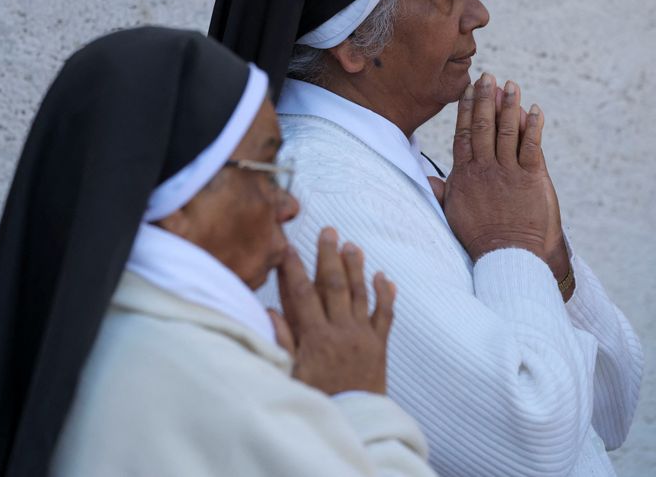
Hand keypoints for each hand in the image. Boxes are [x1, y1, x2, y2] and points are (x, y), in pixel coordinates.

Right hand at [271, 228, 395, 394]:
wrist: (355, 424)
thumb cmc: (318, 401)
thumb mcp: (291, 375)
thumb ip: (282, 342)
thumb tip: (270, 311)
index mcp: (316, 338)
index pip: (302, 294)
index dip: (294, 268)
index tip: (288, 246)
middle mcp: (341, 331)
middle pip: (334, 285)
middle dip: (329, 256)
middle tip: (329, 230)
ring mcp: (363, 337)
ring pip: (360, 294)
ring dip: (356, 267)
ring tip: (353, 245)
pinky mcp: (379, 346)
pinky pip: (385, 315)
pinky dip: (385, 295)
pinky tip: (384, 277)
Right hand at [439, 73, 570, 284]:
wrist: (508, 255)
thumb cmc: (480, 238)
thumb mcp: (454, 215)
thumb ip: (443, 193)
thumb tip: (428, 180)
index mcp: (464, 175)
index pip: (463, 134)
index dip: (465, 110)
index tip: (468, 91)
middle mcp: (485, 169)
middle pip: (482, 126)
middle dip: (485, 99)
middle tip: (487, 76)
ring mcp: (508, 172)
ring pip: (507, 130)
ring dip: (509, 105)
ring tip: (511, 85)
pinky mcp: (531, 178)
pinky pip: (532, 145)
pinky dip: (533, 126)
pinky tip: (534, 110)